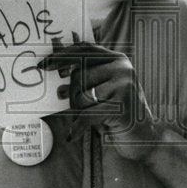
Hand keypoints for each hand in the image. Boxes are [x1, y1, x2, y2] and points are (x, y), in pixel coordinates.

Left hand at [39, 39, 162, 161]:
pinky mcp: (123, 105)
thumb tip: (56, 61)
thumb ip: (83, 73)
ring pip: (82, 96)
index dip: (62, 55)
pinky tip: (72, 135)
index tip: (43, 64)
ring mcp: (124, 85)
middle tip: (71, 105)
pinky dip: (78, 127)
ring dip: (79, 111)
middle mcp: (123, 67)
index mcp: (117, 58)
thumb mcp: (101, 88)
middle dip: (71, 94)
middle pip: (79, 75)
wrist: (143, 137)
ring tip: (88, 118)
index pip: (85, 50)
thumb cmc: (116, 111)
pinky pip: (88, 115)